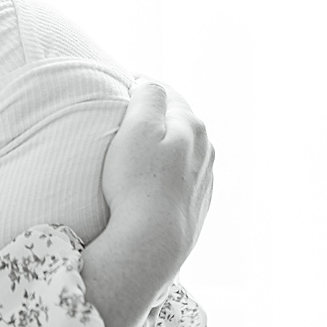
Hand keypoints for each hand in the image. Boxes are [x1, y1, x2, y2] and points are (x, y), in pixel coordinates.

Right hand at [100, 80, 213, 273]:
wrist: (153, 242)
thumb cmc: (139, 183)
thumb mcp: (138, 128)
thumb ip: (148, 97)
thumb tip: (150, 84)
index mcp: (192, 126)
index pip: (165, 92)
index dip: (141, 85)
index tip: (120, 85)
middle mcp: (206, 149)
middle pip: (177, 120)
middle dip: (154, 113)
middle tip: (125, 114)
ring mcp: (204, 179)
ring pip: (182, 149)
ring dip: (163, 142)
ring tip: (137, 148)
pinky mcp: (197, 204)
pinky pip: (181, 176)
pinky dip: (166, 169)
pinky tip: (151, 179)